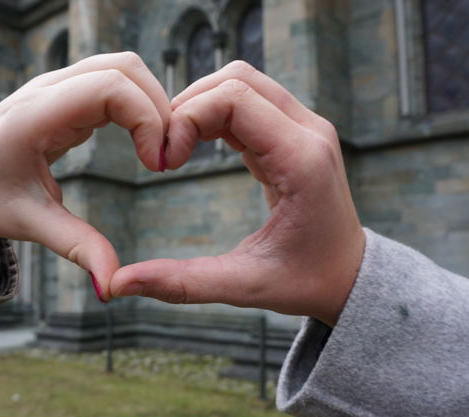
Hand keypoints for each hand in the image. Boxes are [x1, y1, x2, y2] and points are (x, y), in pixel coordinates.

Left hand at [0, 52, 169, 299]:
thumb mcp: (27, 224)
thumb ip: (77, 248)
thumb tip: (114, 286)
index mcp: (35, 114)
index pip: (111, 87)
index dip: (147, 119)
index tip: (157, 166)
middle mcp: (47, 89)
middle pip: (125, 67)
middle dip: (159, 107)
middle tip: (168, 158)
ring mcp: (55, 86)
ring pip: (122, 68)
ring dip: (151, 102)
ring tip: (159, 151)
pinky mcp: (63, 93)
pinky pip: (112, 81)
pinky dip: (137, 104)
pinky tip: (142, 143)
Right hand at [110, 61, 363, 325]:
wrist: (350, 278)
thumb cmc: (306, 282)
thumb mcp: (244, 286)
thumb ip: (182, 283)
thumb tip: (118, 285)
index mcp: (302, 160)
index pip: (233, 98)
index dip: (187, 118)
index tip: (166, 162)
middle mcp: (310, 131)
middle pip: (237, 78)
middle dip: (189, 105)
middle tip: (165, 151)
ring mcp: (307, 127)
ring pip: (243, 81)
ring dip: (202, 105)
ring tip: (177, 147)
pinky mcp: (297, 131)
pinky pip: (251, 100)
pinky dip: (218, 113)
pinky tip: (197, 145)